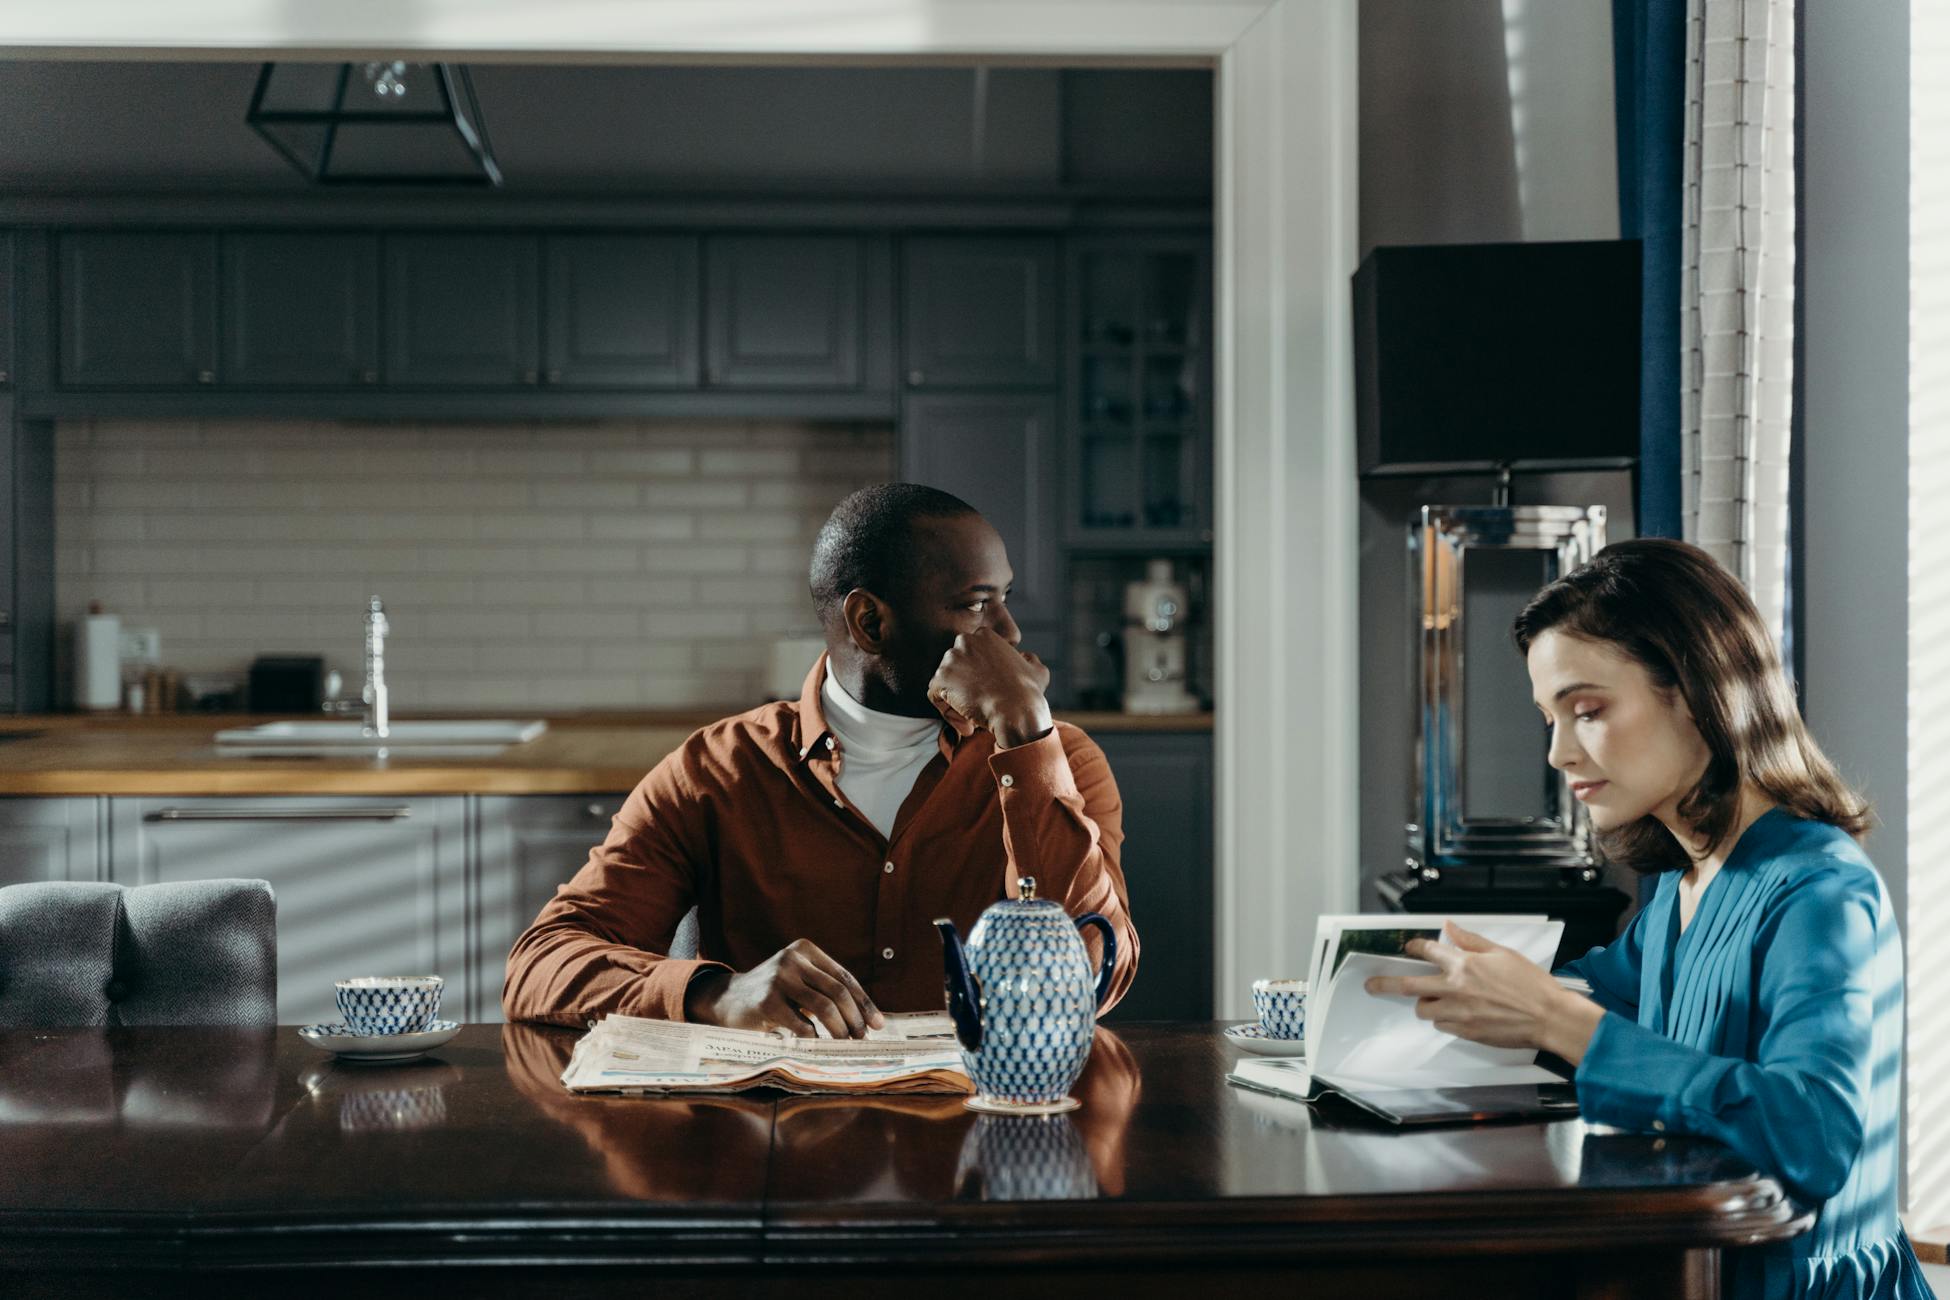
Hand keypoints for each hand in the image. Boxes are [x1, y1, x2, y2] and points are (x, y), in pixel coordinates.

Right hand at [683, 939, 884, 1038]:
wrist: (727, 999)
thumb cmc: (773, 994)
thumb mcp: (799, 980)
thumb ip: (826, 989)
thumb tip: (866, 1017)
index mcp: (805, 950)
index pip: (844, 977)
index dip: (864, 1002)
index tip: (878, 1023)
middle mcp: (792, 959)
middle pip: (837, 991)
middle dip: (855, 1018)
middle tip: (863, 1037)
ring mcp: (779, 978)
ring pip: (824, 1007)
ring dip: (840, 1029)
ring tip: (846, 1042)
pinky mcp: (767, 1002)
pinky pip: (802, 1025)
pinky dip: (815, 1039)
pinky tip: (819, 1046)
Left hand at [927, 627, 1053, 748]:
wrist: (1016, 712)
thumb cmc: (1029, 694)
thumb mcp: (1037, 670)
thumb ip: (1028, 660)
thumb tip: (1026, 657)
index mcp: (985, 636)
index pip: (971, 657)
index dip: (978, 679)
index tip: (990, 695)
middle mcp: (965, 641)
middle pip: (955, 669)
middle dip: (964, 689)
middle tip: (980, 708)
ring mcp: (951, 659)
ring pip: (945, 684)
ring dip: (957, 703)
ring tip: (974, 719)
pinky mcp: (941, 678)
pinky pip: (935, 697)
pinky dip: (948, 713)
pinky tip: (967, 725)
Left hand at [1362, 922, 1603, 1062]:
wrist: (1549, 1016)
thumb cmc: (1531, 984)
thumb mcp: (1502, 953)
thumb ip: (1471, 941)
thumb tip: (1449, 927)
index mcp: (1464, 964)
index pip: (1426, 951)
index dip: (1413, 948)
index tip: (1408, 948)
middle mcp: (1455, 988)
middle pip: (1408, 986)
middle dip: (1384, 983)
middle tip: (1371, 985)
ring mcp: (1458, 1012)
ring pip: (1424, 1009)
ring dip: (1425, 1003)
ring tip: (1437, 999)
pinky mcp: (1465, 1032)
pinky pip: (1442, 1025)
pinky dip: (1445, 1018)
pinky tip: (1459, 1013)